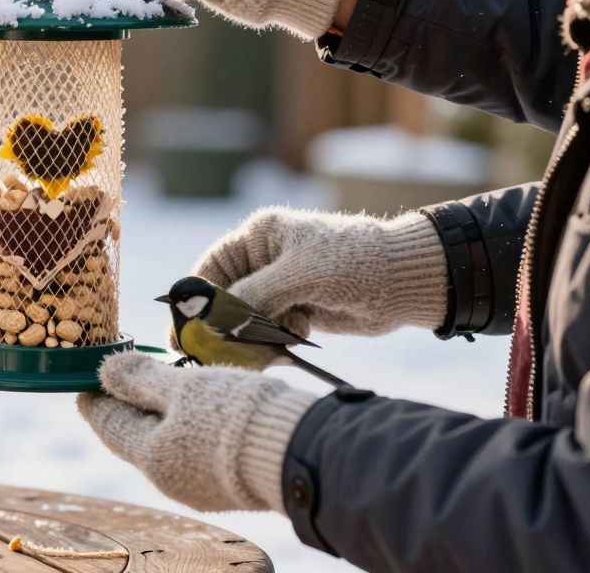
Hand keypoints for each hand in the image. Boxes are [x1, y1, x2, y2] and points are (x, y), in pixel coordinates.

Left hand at [79, 351, 316, 511]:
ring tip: (158, 388)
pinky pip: (191, 453)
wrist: (296, 452)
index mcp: (150, 456)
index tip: (88, 380)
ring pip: (165, 446)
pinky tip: (194, 411)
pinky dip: (183, 429)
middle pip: (135, 437)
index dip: (96, 398)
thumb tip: (105, 370)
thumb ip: (141, 379)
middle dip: (127, 406)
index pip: (108, 425)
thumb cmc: (233, 415)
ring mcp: (198, 488)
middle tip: (122, 378)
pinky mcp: (226, 486)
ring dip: (157, 416)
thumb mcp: (182, 387)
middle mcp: (169, 480)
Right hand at [194, 207, 447, 337]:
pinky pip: (269, 331)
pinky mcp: (295, 310)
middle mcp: (263, 260)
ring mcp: (279, 287)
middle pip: (224, 298)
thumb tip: (214, 319)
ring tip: (271, 341)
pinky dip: (276, 340)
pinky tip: (298, 334)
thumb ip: (254, 294)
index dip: (195, 298)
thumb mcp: (299, 274)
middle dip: (223, 324)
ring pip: (245, 320)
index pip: (210, 268)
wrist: (405, 282)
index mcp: (258, 236)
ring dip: (253, 335)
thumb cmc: (353, 262)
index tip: (184, 329)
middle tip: (214, 352)